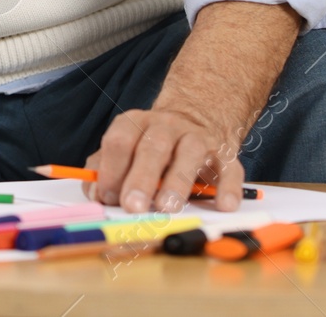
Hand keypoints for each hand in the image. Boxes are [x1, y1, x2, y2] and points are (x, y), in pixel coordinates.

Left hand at [83, 104, 245, 213]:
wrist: (197, 118)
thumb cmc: (152, 146)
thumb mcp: (125, 149)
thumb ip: (104, 170)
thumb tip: (96, 196)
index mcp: (135, 124)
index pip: (119, 141)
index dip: (112, 170)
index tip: (109, 198)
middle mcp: (167, 126)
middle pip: (152, 148)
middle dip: (141, 178)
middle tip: (133, 207)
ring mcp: (198, 138)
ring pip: (189, 154)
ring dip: (177, 183)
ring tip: (168, 208)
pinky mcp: (225, 154)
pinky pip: (230, 169)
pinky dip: (227, 188)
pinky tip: (223, 206)